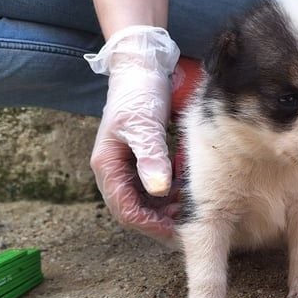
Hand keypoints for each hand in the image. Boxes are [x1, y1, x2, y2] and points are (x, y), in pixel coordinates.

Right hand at [84, 26, 180, 237]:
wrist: (141, 68)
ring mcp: (127, 167)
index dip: (150, 225)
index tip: (177, 230)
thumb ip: (151, 157)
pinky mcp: (141, 160)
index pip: (126, 210)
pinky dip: (170, 193)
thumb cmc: (138, 93)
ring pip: (146, 202)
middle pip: (135, 211)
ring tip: (191, 206)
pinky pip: (154, 188)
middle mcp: (113, 170)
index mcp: (106, 165)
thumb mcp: (145, 125)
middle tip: (189, 222)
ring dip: (166, 209)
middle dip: (161, 220)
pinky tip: (188, 190)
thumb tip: (158, 190)